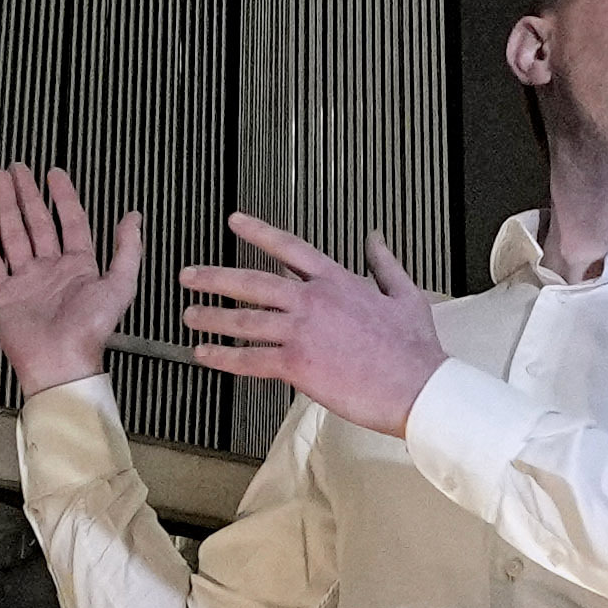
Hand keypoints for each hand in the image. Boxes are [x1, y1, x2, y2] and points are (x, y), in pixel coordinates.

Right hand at [0, 164, 149, 391]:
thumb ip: (128, 250)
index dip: (63, 196)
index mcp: (80, 267)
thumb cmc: (92, 330)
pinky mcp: (5, 294)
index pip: (70, 221)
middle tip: (17, 168)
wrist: (60, 362)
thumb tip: (134, 218)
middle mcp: (52, 270)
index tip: (54, 173)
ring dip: (6, 206)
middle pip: (38, 222)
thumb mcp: (121, 285)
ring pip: (14, 234)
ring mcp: (27, 280)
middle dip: (28, 193)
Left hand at [181, 214, 445, 432]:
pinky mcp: (297, 365)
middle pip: (252, 281)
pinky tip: (205, 354)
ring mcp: (302, 332)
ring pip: (244, 320)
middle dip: (215, 277)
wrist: (418, 386)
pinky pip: (250, 359)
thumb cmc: (414, 348)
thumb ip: (384, 262)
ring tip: (190, 314)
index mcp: (337, 281)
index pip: (289, 248)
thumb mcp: (405, 293)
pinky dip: (223, 357)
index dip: (258, 231)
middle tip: (190, 275)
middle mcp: (313, 301)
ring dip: (212, 316)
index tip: (234, 221)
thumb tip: (375, 237)